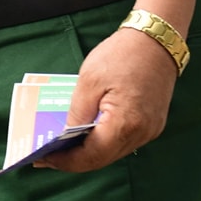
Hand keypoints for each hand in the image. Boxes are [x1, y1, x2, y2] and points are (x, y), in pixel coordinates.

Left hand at [35, 25, 177, 171]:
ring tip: (62, 147)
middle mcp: (142, 134)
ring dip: (89, 152)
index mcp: (125, 124)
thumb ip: (77, 114)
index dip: (66, 161)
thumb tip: (65, 138)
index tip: (43, 159)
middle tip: (48, 155)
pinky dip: (104, 141)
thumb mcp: (89, 81)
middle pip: (103, 159)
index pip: (92, 156)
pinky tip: (86, 134)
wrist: (157, 40)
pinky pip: (123, 141)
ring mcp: (150, 131)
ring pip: (113, 152)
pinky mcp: (153, 124)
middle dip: (74, 159)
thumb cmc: (121, 55)